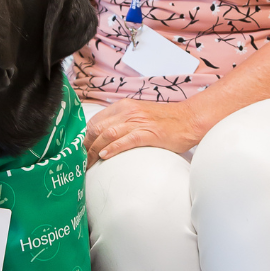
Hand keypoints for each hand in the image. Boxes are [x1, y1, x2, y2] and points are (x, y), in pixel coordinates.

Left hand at [84, 99, 202, 163]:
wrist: (189, 119)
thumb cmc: (165, 121)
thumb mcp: (139, 116)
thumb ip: (122, 123)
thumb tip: (104, 139)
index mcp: (123, 106)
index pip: (95, 121)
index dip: (84, 138)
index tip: (80, 151)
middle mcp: (128, 111)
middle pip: (97, 129)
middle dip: (85, 146)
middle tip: (80, 162)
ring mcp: (138, 121)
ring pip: (107, 134)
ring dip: (94, 150)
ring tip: (87, 164)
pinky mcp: (149, 133)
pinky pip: (126, 140)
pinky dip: (113, 148)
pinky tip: (105, 156)